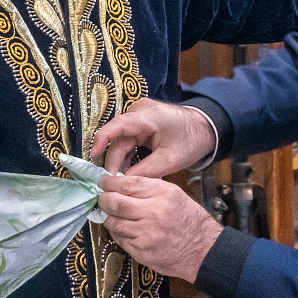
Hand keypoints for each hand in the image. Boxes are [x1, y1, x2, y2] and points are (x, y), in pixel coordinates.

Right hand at [92, 99, 215, 176]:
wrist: (204, 129)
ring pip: (121, 142)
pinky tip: (128, 172)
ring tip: (122, 182)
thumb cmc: (190, 140)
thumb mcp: (170, 160)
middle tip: (113, 184)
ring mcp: (138, 116)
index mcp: (148, 117)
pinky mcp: (139, 123)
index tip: (93, 156)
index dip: (102, 140)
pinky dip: (127, 156)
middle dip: (115, 163)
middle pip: (119, 139)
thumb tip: (123, 183)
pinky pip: (128, 141)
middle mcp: (139, 112)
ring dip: (121, 162)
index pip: (118, 125)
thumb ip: (145, 171)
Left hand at [98, 175, 222, 281]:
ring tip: (112, 214)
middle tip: (102, 198)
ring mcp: (145, 234)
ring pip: (112, 222)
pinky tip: (123, 229)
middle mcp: (152, 213)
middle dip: (103, 199)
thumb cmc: (189, 220)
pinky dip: (117, 232)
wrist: (202, 249)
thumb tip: (122, 184)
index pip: (126, 184)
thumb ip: (148, 187)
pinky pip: (119, 239)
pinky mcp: (140, 251)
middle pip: (114, 203)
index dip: (109, 183)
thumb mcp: (173, 193)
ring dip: (108, 217)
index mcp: (161, 194)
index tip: (104, 183)